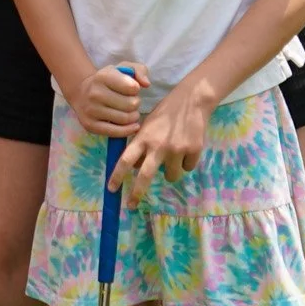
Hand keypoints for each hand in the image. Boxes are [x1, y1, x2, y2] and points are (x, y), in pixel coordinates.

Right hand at [69, 62, 148, 136]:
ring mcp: (91, 110)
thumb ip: (139, 70)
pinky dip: (128, 130)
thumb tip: (146, 84)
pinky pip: (116, 132)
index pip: (132, 87)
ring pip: (125, 119)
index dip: (136, 89)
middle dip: (136, 104)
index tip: (131, 89)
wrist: (82, 93)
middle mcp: (94, 93)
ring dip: (133, 117)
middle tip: (131, 102)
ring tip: (130, 112)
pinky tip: (133, 126)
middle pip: (131, 104)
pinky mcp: (90, 125)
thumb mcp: (123, 68)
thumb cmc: (108, 81)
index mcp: (103, 76)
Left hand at [109, 83, 210, 204]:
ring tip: (174, 156)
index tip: (111, 190)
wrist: (192, 101)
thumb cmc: (166, 114)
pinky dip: (186, 162)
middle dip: (136, 193)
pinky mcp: (193, 151)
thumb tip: (137, 168)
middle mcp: (158, 145)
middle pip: (145, 176)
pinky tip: (187, 147)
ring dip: (170, 173)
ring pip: (171, 176)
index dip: (117, 176)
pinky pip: (187, 167)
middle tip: (130, 205)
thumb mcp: (148, 126)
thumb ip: (142, 145)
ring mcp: (177, 149)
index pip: (126, 160)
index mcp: (144, 138)